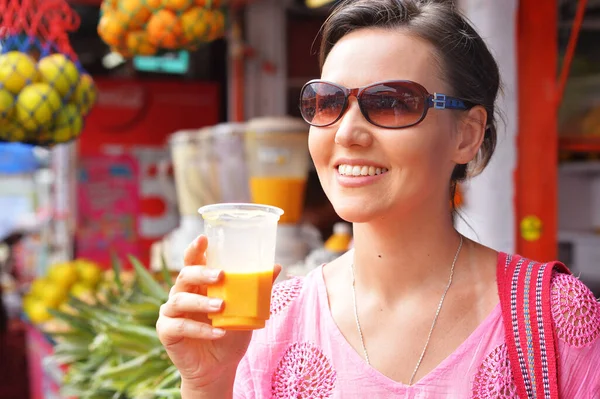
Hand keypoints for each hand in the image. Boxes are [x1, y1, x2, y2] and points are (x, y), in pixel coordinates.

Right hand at [156, 235, 280, 389]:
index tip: (204, 238)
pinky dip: (200, 330)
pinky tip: (217, 333)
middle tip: (220, 275)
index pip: (193, 260)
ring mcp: (170, 312)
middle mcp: (181, 293)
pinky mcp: (166, 332)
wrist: (220, 368)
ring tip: (221, 306)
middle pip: (184, 275)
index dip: (195, 249)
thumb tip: (276, 266)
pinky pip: (180, 327)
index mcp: (198, 284)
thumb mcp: (247, 310)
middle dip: (201, 272)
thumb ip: (256, 289)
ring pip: (180, 300)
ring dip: (201, 303)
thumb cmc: (231, 333)